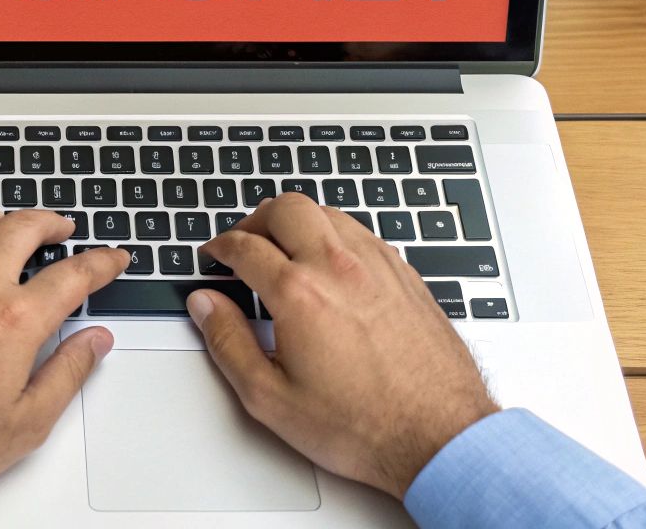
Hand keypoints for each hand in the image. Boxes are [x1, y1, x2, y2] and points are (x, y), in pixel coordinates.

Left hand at [0, 210, 129, 498]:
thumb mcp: (26, 423)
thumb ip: (67, 372)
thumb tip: (93, 342)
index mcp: (14, 320)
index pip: (73, 274)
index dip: (101, 262)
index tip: (112, 258)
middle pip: (22, 228)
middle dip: (51, 221)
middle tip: (63, 228)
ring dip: (3, 219)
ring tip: (15, 227)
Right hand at [187, 193, 497, 498]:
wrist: (440, 436)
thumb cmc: (364, 425)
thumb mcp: (271, 398)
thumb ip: (228, 343)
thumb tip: (206, 305)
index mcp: (299, 293)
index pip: (245, 247)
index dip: (219, 248)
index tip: (214, 256)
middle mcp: (339, 267)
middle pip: (285, 209)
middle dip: (254, 220)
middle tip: (242, 242)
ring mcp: (377, 266)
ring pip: (326, 212)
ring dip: (296, 220)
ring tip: (282, 246)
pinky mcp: (405, 275)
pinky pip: (361, 231)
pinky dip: (333, 233)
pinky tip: (329, 260)